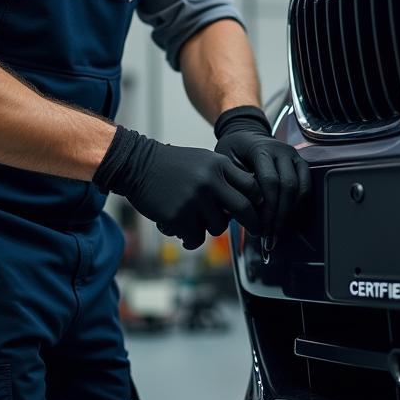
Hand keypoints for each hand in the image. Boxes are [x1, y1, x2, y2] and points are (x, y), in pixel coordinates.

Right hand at [93, 126, 260, 249]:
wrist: (137, 165)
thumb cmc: (174, 165)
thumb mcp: (204, 161)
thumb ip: (225, 177)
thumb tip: (250, 201)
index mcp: (219, 165)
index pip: (251, 186)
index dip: (259, 202)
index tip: (261, 212)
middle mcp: (210, 181)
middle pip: (243, 209)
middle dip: (254, 223)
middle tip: (258, 231)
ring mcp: (194, 199)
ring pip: (218, 227)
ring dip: (209, 228)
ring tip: (194, 219)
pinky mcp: (178, 216)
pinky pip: (196, 238)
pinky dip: (191, 239)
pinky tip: (182, 231)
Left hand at [214, 106, 310, 238]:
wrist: (245, 135)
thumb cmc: (233, 151)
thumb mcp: (226, 162)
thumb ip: (236, 183)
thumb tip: (243, 213)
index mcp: (260, 148)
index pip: (269, 180)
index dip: (267, 207)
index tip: (260, 227)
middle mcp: (281, 150)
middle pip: (287, 186)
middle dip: (279, 214)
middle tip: (270, 236)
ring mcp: (293, 155)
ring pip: (300, 187)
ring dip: (290, 212)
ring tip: (279, 231)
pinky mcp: (300, 163)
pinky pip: (306, 186)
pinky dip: (299, 204)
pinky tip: (288, 218)